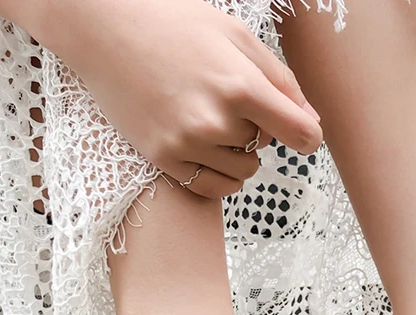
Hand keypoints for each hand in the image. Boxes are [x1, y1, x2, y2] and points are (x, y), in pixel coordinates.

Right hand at [41, 0, 322, 197]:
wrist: (104, 28)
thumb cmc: (175, 25)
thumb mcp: (237, 37)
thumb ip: (282, 81)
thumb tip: (312, 123)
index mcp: (240, 86)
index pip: (301, 134)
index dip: (308, 135)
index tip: (301, 132)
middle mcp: (215, 121)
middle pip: (267, 148)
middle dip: (258, 128)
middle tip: (226, 99)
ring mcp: (187, 144)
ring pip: (244, 170)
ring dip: (238, 151)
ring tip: (212, 119)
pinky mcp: (164, 159)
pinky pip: (215, 188)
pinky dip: (221, 174)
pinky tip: (208, 148)